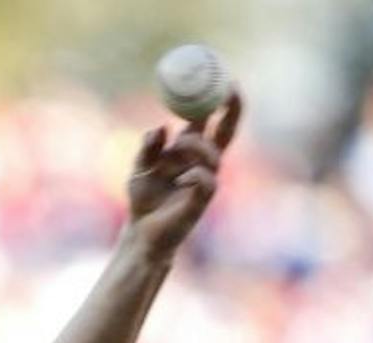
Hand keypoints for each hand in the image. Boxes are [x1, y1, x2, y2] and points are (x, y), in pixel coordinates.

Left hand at [125, 90, 241, 262]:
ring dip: (197, 146)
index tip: (219, 78)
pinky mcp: (202, 202)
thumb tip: (161, 128)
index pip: (208, 121)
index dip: (216, 101)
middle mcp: (201, 163)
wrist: (141, 233)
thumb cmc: (143, 200)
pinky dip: (195, 174)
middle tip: (231, 89)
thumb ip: (148, 147)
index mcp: (188, 151)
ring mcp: (204, 181)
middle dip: (232, 110)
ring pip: (213, 155)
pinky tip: (180, 180)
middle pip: (226, 132)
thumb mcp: (139, 167)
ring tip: (176, 151)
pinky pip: (207, 180)